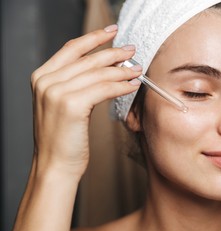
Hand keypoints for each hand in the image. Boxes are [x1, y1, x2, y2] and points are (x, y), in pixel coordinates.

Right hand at [30, 25, 140, 176]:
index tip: (112, 32)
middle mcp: (46, 81)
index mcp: (42, 77)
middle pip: (88, 59)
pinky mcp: (71, 105)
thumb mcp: (62, 105)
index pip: (72, 49)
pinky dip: (120, 86)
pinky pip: (104, 89)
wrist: (55, 166)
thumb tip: (105, 69)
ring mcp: (57, 92)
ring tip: (137, 70)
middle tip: (132, 51)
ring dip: (122, 70)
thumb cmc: (63, 139)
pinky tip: (132, 85)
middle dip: (114, 53)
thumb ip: (75, 85)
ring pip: (98, 73)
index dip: (94, 38)